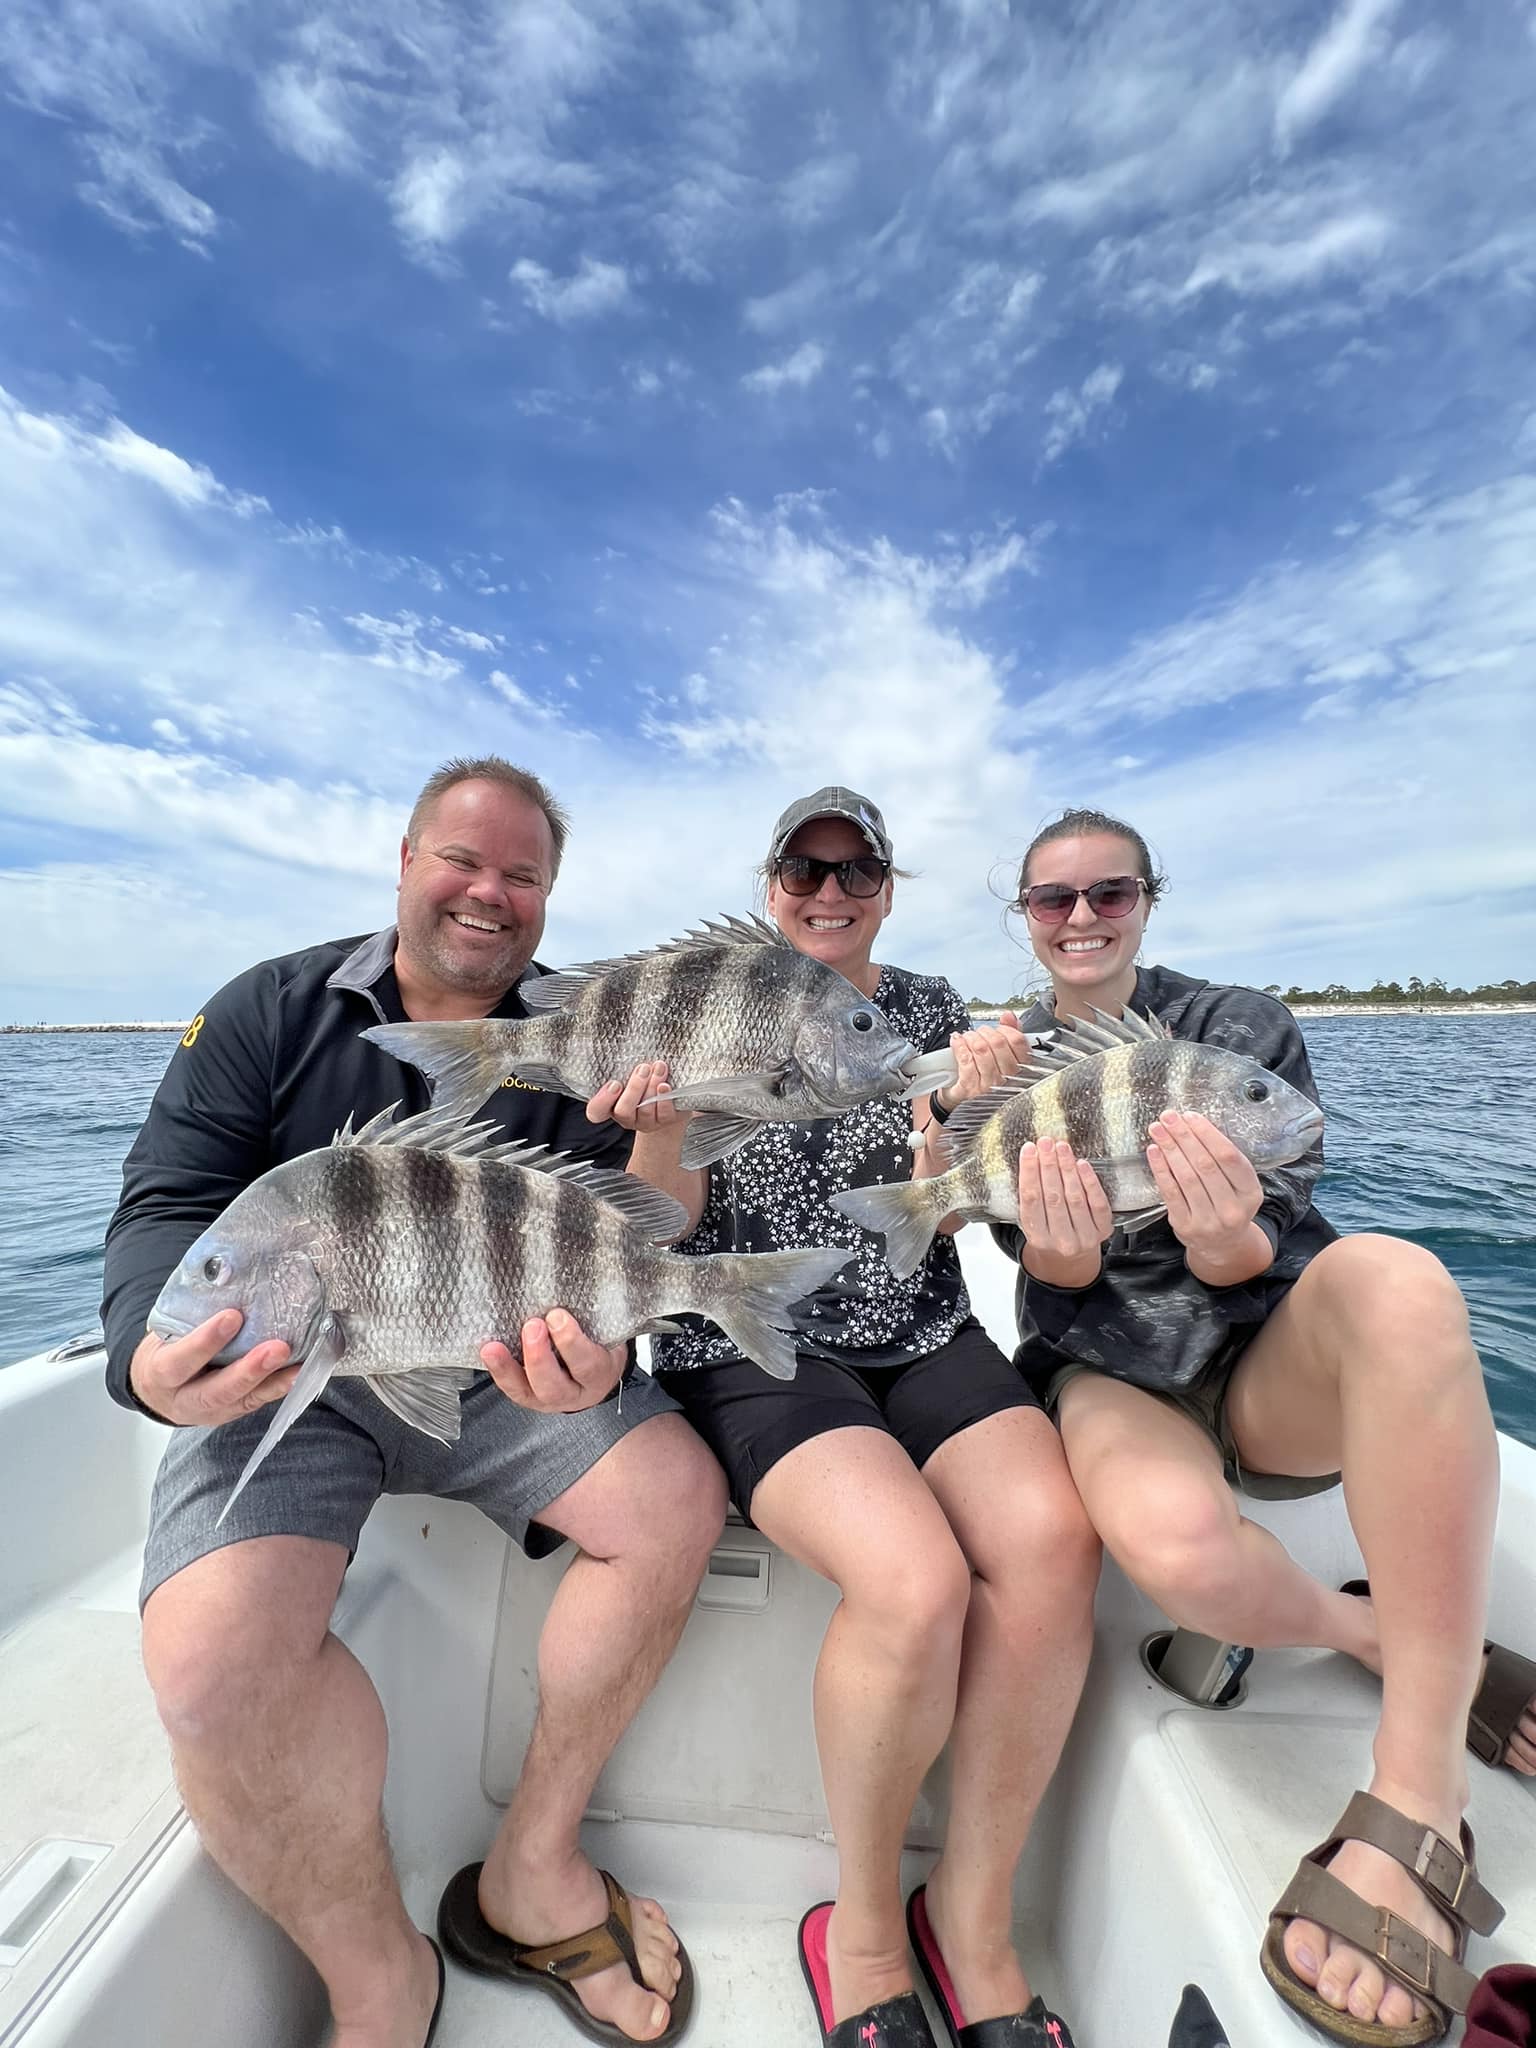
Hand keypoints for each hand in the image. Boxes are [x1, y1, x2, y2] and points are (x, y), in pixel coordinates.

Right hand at [129, 1311, 297, 1426]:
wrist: (159, 1389)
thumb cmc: (166, 1350)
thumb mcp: (165, 1334)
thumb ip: (188, 1317)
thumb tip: (224, 1274)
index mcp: (161, 1374)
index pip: (179, 1362)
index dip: (205, 1342)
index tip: (232, 1316)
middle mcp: (185, 1400)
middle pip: (216, 1391)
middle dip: (249, 1370)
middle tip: (278, 1348)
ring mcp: (211, 1411)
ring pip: (242, 1401)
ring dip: (272, 1381)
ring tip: (296, 1363)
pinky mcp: (232, 1412)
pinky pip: (257, 1402)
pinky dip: (279, 1387)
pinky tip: (298, 1372)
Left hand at [481, 1310, 628, 1411]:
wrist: (597, 1376)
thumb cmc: (601, 1347)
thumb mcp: (607, 1332)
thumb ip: (592, 1317)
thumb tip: (569, 1286)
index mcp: (599, 1374)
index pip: (588, 1364)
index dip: (572, 1342)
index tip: (558, 1315)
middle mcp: (573, 1393)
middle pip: (554, 1386)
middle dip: (539, 1357)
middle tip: (531, 1326)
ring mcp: (548, 1400)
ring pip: (526, 1392)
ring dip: (507, 1369)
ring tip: (492, 1348)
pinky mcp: (528, 1397)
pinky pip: (511, 1388)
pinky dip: (498, 1371)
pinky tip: (487, 1352)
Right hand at [586, 1060, 689, 1133]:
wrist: (672, 1097)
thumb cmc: (645, 1078)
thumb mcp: (629, 1071)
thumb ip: (623, 1066)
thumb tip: (626, 1042)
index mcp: (611, 1105)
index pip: (596, 1111)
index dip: (602, 1100)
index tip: (614, 1083)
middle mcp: (627, 1117)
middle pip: (623, 1111)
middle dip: (634, 1089)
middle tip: (643, 1068)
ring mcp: (646, 1122)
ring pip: (645, 1110)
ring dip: (652, 1087)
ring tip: (659, 1067)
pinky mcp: (665, 1121)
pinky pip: (663, 1114)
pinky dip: (665, 1099)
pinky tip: (666, 1086)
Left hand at [936, 1011, 1029, 1111]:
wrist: (962, 1101)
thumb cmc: (983, 1076)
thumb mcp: (1000, 1056)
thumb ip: (1009, 1033)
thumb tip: (1009, 1016)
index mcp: (1020, 1069)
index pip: (1018, 1040)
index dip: (1005, 1029)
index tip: (996, 1029)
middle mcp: (1007, 1079)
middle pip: (998, 1042)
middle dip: (984, 1032)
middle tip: (977, 1034)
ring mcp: (989, 1086)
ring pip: (981, 1049)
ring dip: (971, 1037)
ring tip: (966, 1038)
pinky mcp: (970, 1089)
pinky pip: (966, 1060)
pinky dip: (959, 1046)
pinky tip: (957, 1041)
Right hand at [1016, 1138, 1113, 1286]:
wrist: (1071, 1263)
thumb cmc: (1049, 1235)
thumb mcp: (1034, 1224)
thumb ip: (1031, 1200)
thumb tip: (1030, 1157)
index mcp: (1037, 1239)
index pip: (1031, 1200)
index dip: (1029, 1173)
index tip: (1028, 1149)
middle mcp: (1061, 1241)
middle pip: (1052, 1197)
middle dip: (1048, 1165)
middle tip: (1046, 1142)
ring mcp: (1084, 1237)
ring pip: (1074, 1198)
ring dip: (1067, 1169)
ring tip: (1062, 1147)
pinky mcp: (1103, 1231)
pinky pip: (1097, 1203)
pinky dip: (1090, 1182)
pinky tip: (1082, 1164)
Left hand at [1146, 1110, 1262, 1259]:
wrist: (1223, 1246)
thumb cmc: (1229, 1205)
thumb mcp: (1240, 1186)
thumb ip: (1224, 1162)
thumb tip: (1192, 1125)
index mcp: (1251, 1194)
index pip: (1229, 1157)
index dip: (1207, 1134)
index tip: (1190, 1116)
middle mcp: (1232, 1210)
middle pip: (1205, 1165)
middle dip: (1184, 1136)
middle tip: (1169, 1117)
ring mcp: (1208, 1221)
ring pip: (1186, 1177)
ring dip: (1169, 1149)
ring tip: (1158, 1129)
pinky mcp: (1185, 1226)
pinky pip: (1170, 1192)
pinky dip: (1161, 1169)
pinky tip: (1154, 1151)